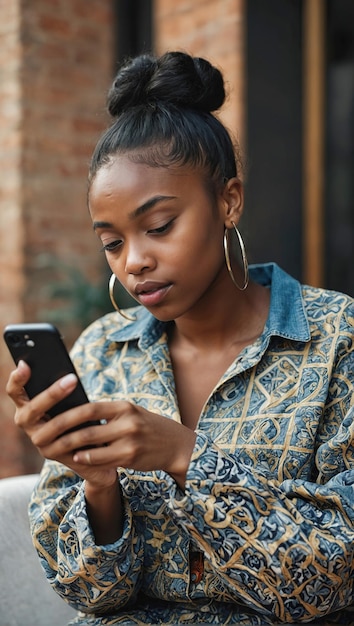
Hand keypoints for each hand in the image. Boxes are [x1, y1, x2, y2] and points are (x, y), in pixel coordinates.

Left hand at [6, 361, 195, 489]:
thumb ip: (109, 414)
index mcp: (124, 407)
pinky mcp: (131, 457)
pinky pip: (103, 460)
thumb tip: (77, 414)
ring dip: (73, 448)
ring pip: (93, 446)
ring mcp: (129, 440)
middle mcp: (127, 421)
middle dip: (64, 433)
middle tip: (47, 436)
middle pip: (88, 428)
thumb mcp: (131, 413)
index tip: (50, 414)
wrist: (176, 445)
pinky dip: (88, 460)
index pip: (90, 407)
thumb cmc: (148, 427)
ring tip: (58, 448)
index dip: (68, 413)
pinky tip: (78, 459)